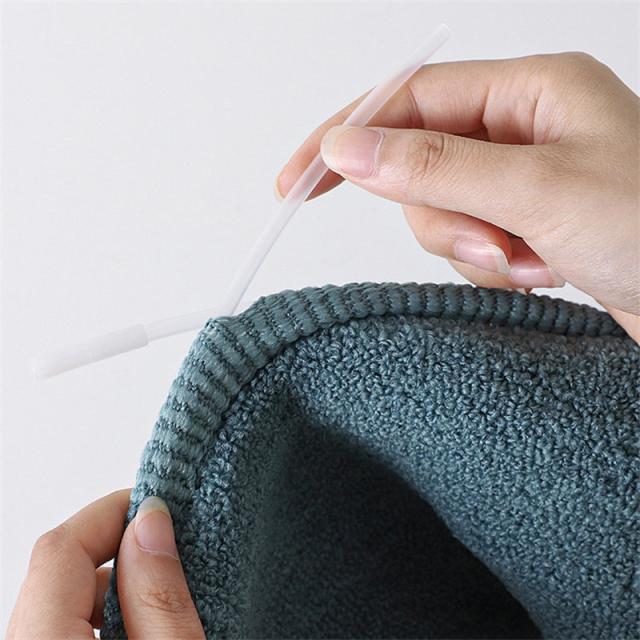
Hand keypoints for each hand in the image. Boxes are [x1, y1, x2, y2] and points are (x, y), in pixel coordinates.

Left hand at [7, 490, 204, 639]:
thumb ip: (158, 596)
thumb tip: (151, 521)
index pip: (59, 550)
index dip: (109, 513)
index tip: (155, 505)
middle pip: (56, 575)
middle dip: (116, 550)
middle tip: (171, 546)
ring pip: (59, 605)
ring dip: (111, 588)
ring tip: (164, 597)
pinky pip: (60, 632)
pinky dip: (100, 620)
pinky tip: (143, 630)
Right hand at [275, 52, 639, 341]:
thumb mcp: (536, 190)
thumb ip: (433, 167)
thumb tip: (347, 148)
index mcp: (530, 91)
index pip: (407, 100)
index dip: (346, 136)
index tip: (298, 178)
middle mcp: (521, 129)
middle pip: (422, 166)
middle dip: (444, 217)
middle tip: (493, 244)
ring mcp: (522, 180)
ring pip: (442, 212)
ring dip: (474, 248)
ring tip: (530, 263)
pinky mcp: (526, 223)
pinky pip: (470, 242)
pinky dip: (493, 267)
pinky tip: (542, 273)